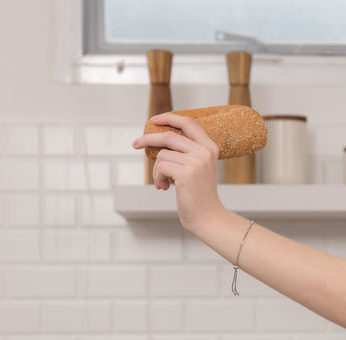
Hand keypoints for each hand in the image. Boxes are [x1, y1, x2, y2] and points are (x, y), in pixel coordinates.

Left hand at [131, 114, 227, 233]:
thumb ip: (187, 152)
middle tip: (135, 144)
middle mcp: (204, 151)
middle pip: (169, 136)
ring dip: (157, 170)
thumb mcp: (199, 168)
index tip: (154, 120)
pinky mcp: (186, 173)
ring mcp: (196, 161)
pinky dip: (157, 177)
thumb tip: (159, 140)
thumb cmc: (200, 194)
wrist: (208, 216)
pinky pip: (160, 167)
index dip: (169, 118)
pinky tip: (164, 188)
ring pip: (162, 154)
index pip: (188, 122)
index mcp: (210, 147)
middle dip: (148, 139)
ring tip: (162, 182)